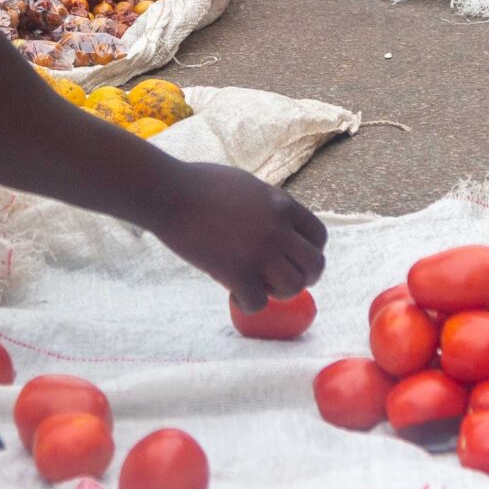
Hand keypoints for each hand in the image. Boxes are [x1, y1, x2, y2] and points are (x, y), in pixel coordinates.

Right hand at [150, 163, 328, 311]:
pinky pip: (259, 302)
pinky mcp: (237, 272)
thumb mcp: (248, 186)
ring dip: (278, 293)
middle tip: (282, 280)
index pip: (319, 236)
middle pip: (315, 265)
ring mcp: (260, 252)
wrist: (169, 194)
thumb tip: (278, 225)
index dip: (311, 252)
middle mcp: (278, 229)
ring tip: (259, 287)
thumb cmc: (200, 185)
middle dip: (304, 277)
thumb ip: (268, 206)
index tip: (295, 259)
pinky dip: (248, 304)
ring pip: (293, 287)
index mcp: (282, 205)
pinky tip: (235, 294)